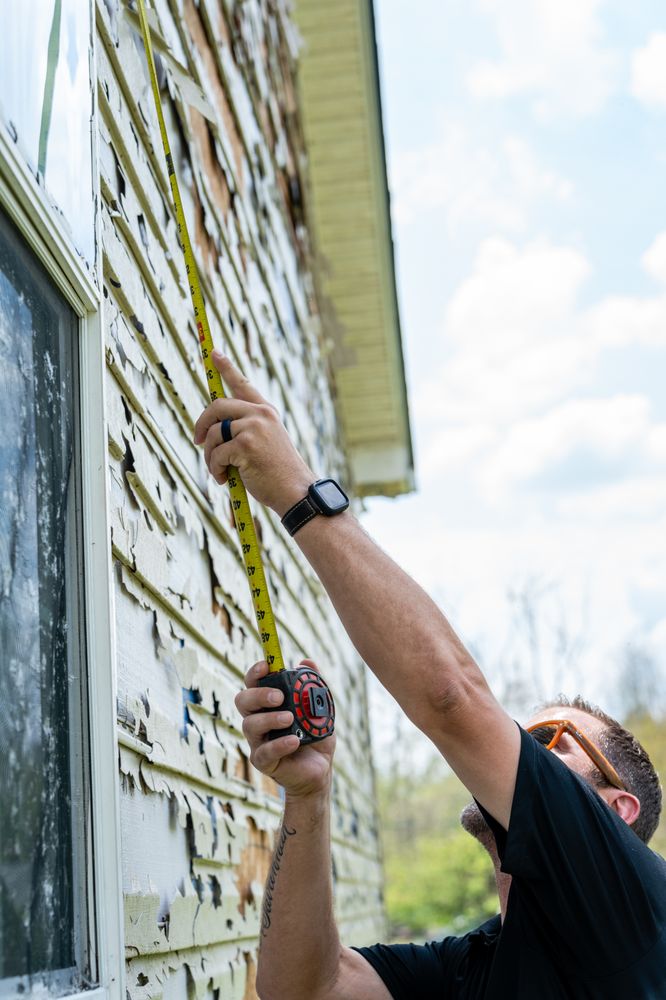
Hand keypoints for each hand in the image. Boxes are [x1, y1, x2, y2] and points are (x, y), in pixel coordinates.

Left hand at [193, 352, 314, 515]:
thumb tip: (214, 428)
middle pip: (217, 406)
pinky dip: (214, 469)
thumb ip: (245, 430)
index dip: (226, 368)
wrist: (295, 491)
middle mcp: (260, 414)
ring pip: (214, 433)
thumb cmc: (278, 474)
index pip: (242, 384)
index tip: (213, 353)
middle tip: (198, 440)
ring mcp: (253, 427)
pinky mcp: (245, 444)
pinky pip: (216, 453)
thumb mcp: (265, 443)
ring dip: (210, 455)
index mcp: (266, 412)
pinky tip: (224, 479)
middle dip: (202, 423)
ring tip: (219, 471)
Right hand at [235, 659, 335, 798]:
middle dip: (259, 695)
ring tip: (290, 719)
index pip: (252, 683)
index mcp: (267, 704)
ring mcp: (258, 741)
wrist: (320, 770)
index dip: (255, 673)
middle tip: (279, 697)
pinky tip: (294, 741)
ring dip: (269, 719)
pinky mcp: (263, 761)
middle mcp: (258, 719)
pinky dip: (279, 745)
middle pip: (243, 701)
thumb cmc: (314, 735)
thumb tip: (306, 662)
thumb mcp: (320, 708)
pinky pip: (264, 752)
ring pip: (250, 725)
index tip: (266, 666)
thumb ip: (313, 685)